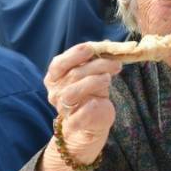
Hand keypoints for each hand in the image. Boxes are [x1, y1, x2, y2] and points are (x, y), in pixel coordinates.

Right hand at [40, 44, 121, 170]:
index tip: (91, 48)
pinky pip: (80, 115)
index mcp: (55, 78)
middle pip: (72, 75)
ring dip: (93, 82)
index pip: (59, 63)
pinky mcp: (75, 124)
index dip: (74, 54)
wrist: (92, 122)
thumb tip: (108, 46)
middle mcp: (55, 93)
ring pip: (72, 92)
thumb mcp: (92, 74)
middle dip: (96, 66)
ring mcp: (63, 109)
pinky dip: (90, 106)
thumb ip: (95, 61)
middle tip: (114, 63)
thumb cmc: (92, 93)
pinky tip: (99, 101)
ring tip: (108, 78)